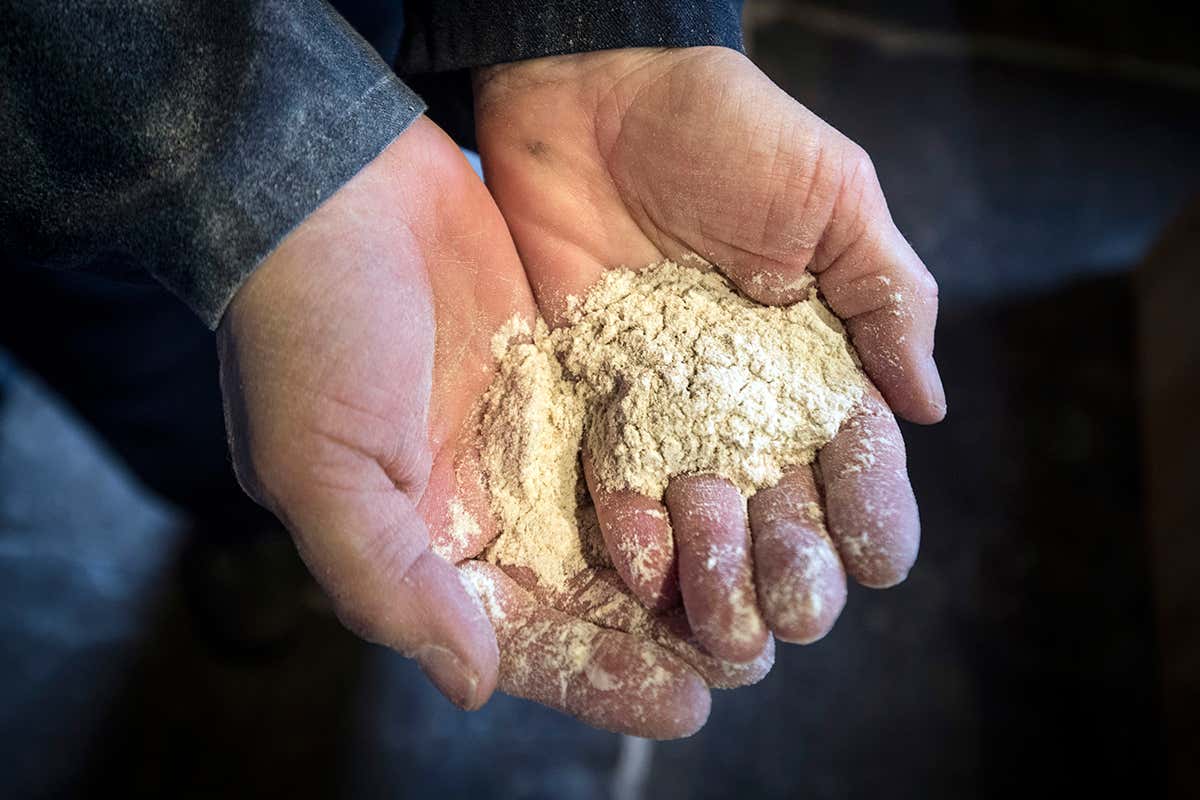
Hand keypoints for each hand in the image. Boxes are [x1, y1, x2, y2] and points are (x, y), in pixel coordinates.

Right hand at [217, 116, 758, 736]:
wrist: (333, 184)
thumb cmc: (306, 328)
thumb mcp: (322, 467)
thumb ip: (390, 583)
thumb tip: (475, 684)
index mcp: (424, 542)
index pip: (522, 637)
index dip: (600, 678)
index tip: (684, 705)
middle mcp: (484, 500)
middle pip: (587, 594)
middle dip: (662, 635)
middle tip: (747, 661)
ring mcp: (531, 435)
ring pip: (622, 524)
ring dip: (688, 563)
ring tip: (764, 594)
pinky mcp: (568, 373)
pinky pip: (634, 441)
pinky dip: (681, 476)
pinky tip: (743, 495)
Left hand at [475, 48, 944, 659]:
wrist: (597, 97)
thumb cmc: (730, 133)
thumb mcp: (834, 199)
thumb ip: (888, 297)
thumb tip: (928, 408)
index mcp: (819, 361)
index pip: (858, 459)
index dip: (874, 511)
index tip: (880, 556)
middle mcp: (747, 401)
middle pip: (783, 510)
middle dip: (797, 568)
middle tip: (798, 611)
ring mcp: (669, 408)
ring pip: (705, 517)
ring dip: (719, 574)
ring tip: (728, 622)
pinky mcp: (596, 400)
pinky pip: (616, 482)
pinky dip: (633, 530)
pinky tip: (649, 568)